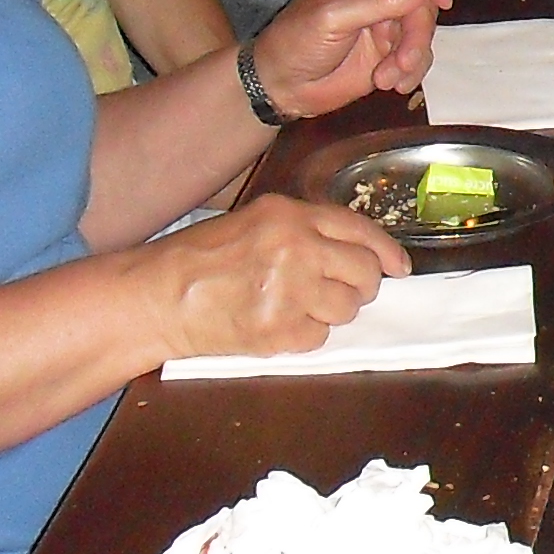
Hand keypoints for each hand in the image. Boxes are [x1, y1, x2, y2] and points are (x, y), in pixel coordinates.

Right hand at [139, 193, 406, 364]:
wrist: (155, 296)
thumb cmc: (196, 258)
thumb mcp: (251, 223)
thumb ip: (301, 230)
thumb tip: (353, 250)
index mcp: (289, 215)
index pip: (358, 230)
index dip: (385, 250)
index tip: (398, 267)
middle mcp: (297, 248)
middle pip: (363, 273)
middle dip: (361, 287)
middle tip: (342, 293)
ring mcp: (290, 291)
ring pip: (347, 308)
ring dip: (331, 313)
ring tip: (297, 308)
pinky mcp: (280, 331)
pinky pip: (319, 338)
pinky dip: (305, 336)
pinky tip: (276, 325)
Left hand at [248, 0, 451, 114]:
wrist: (282, 87)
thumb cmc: (295, 42)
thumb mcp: (332, 17)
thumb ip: (377, 2)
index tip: (443, 2)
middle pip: (423, 3)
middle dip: (417, 36)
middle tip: (402, 62)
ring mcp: (387, 25)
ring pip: (424, 34)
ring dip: (412, 59)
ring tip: (387, 80)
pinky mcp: (390, 54)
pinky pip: (418, 58)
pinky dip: (410, 74)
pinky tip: (391, 86)